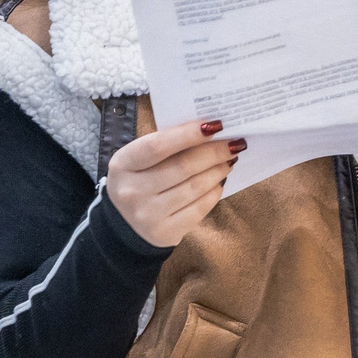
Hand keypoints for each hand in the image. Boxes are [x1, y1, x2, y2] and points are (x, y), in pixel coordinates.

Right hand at [106, 119, 241, 247]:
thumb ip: (167, 145)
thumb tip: (211, 131)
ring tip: (230, 160)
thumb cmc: (140, 180)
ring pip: (195, 187)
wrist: (124, 225)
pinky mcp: (165, 232)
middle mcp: (131, 191)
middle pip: (183, 166)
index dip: (188, 134)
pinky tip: (220, 182)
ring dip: (218, 170)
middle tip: (235, 143)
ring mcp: (148, 214)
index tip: (216, 125)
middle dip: (214, 152)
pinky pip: (199, 208)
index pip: (158, 146)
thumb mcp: (139, 160)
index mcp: (122, 164)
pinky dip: (214, 192)